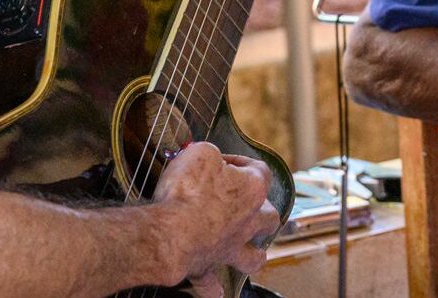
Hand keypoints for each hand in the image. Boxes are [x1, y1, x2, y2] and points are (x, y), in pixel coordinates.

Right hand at [151, 143, 280, 292]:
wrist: (169, 233)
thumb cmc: (186, 192)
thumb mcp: (200, 153)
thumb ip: (212, 153)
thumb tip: (212, 157)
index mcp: (251, 189)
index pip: (259, 170)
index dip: (240, 161)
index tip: (223, 160)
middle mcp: (247, 221)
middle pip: (269, 217)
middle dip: (263, 212)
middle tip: (251, 207)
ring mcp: (229, 247)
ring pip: (254, 255)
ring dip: (254, 253)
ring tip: (253, 251)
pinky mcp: (208, 266)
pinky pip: (213, 284)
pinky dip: (213, 288)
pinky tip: (215, 291)